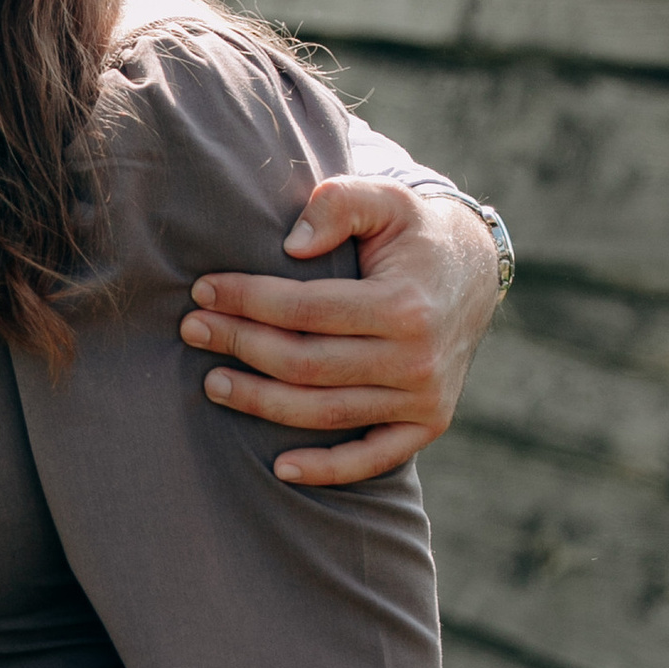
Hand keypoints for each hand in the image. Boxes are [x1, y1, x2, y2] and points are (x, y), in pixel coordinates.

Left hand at [179, 180, 501, 487]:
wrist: (475, 271)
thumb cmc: (413, 232)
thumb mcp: (385, 198)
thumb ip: (339, 204)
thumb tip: (291, 244)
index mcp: (404, 304)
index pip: (306, 309)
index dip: (247, 300)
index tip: (203, 291)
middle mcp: (417, 358)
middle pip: (306, 364)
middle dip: (240, 346)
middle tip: (193, 330)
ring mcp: (424, 398)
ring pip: (325, 412)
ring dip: (261, 402)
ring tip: (212, 382)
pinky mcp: (428, 423)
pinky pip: (373, 458)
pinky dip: (327, 469)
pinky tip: (279, 468)